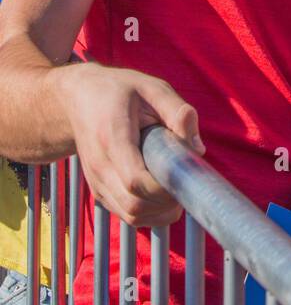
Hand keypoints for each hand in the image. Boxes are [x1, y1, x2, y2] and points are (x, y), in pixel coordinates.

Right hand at [59, 61, 204, 226]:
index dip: (165, 188)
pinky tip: (163, 193)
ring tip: (177, 188)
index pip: (136, 181)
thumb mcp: (152, 88)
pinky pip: (127, 215)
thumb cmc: (119, 91)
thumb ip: (177, 112)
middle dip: (167, 202)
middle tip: (186, 182)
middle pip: (135, 206)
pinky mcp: (100, 191)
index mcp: (112, 138)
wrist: (79, 99)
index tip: (186, 175)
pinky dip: (150, 213)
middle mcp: (99, 167)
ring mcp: (97, 182)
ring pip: (132, 217)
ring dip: (161, 212)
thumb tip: (198, 148)